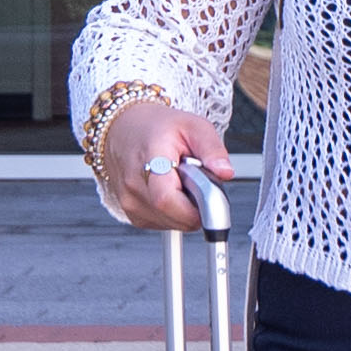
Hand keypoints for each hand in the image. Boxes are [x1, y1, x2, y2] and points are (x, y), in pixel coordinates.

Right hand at [88, 92, 212, 232]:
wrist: (125, 129)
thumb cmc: (155, 127)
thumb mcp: (193, 126)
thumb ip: (212, 149)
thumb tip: (225, 172)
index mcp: (150, 161)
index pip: (166, 200)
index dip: (193, 208)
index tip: (207, 199)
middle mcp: (134, 185)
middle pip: (174, 217)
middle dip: (196, 207)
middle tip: (196, 184)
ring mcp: (130, 202)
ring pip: (171, 224)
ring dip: (185, 210)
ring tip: (180, 184)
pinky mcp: (132, 214)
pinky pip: (163, 224)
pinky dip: (173, 213)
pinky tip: (171, 192)